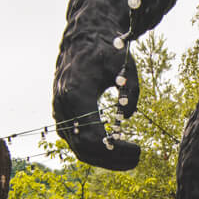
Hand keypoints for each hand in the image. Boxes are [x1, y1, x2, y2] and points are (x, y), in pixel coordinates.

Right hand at [54, 56, 141, 170]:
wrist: (82, 38)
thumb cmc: (105, 50)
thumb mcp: (125, 66)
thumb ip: (131, 92)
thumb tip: (126, 118)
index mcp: (76, 94)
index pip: (94, 138)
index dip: (116, 151)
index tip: (139, 150)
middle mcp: (63, 107)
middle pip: (85, 149)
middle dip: (113, 160)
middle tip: (138, 159)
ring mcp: (59, 113)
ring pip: (79, 149)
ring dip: (105, 159)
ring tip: (130, 159)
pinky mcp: (61, 115)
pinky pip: (76, 141)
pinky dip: (95, 150)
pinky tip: (116, 150)